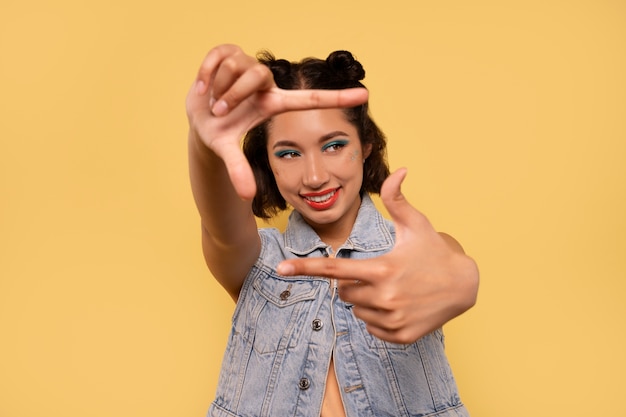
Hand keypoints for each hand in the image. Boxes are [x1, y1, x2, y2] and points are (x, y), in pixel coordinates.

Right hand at [185, 44, 368, 199]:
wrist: (197, 116)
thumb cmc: (219, 132)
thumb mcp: (228, 151)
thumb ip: (239, 170)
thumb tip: (246, 196)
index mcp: (273, 103)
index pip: (310, 99)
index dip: (337, 98)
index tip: (365, 95)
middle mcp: (265, 83)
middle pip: (258, 75)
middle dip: (234, 95)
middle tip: (220, 112)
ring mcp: (248, 65)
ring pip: (236, 67)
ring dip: (218, 89)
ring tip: (213, 100)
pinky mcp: (229, 51)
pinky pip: (218, 57)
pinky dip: (205, 73)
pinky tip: (204, 85)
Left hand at [277, 169, 478, 343]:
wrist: (464, 286)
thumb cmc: (434, 251)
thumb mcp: (416, 224)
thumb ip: (397, 199)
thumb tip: (398, 170)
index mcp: (382, 269)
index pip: (334, 269)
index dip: (305, 268)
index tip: (280, 269)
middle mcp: (384, 298)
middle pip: (343, 292)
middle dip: (352, 282)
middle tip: (378, 273)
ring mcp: (392, 319)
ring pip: (356, 310)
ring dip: (365, 300)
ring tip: (392, 289)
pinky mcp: (400, 336)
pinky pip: (370, 327)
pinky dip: (377, 317)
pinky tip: (398, 305)